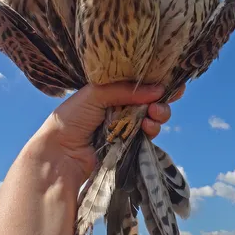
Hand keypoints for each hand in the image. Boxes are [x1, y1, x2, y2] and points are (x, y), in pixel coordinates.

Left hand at [28, 82, 184, 186]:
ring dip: (158, 114)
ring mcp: (124, 126)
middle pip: (148, 100)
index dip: (154, 82)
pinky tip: (149, 127)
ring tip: (155, 115)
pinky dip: (152, 129)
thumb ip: (126, 90)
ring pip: (150, 117)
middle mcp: (118, 107)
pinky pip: (146, 134)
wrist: (61, 153)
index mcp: (109, 91)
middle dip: (159, 100)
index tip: (174, 81)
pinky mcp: (128, 144)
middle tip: (160, 102)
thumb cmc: (72, 118)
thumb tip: (158, 89)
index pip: (136, 84)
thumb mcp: (95, 94)